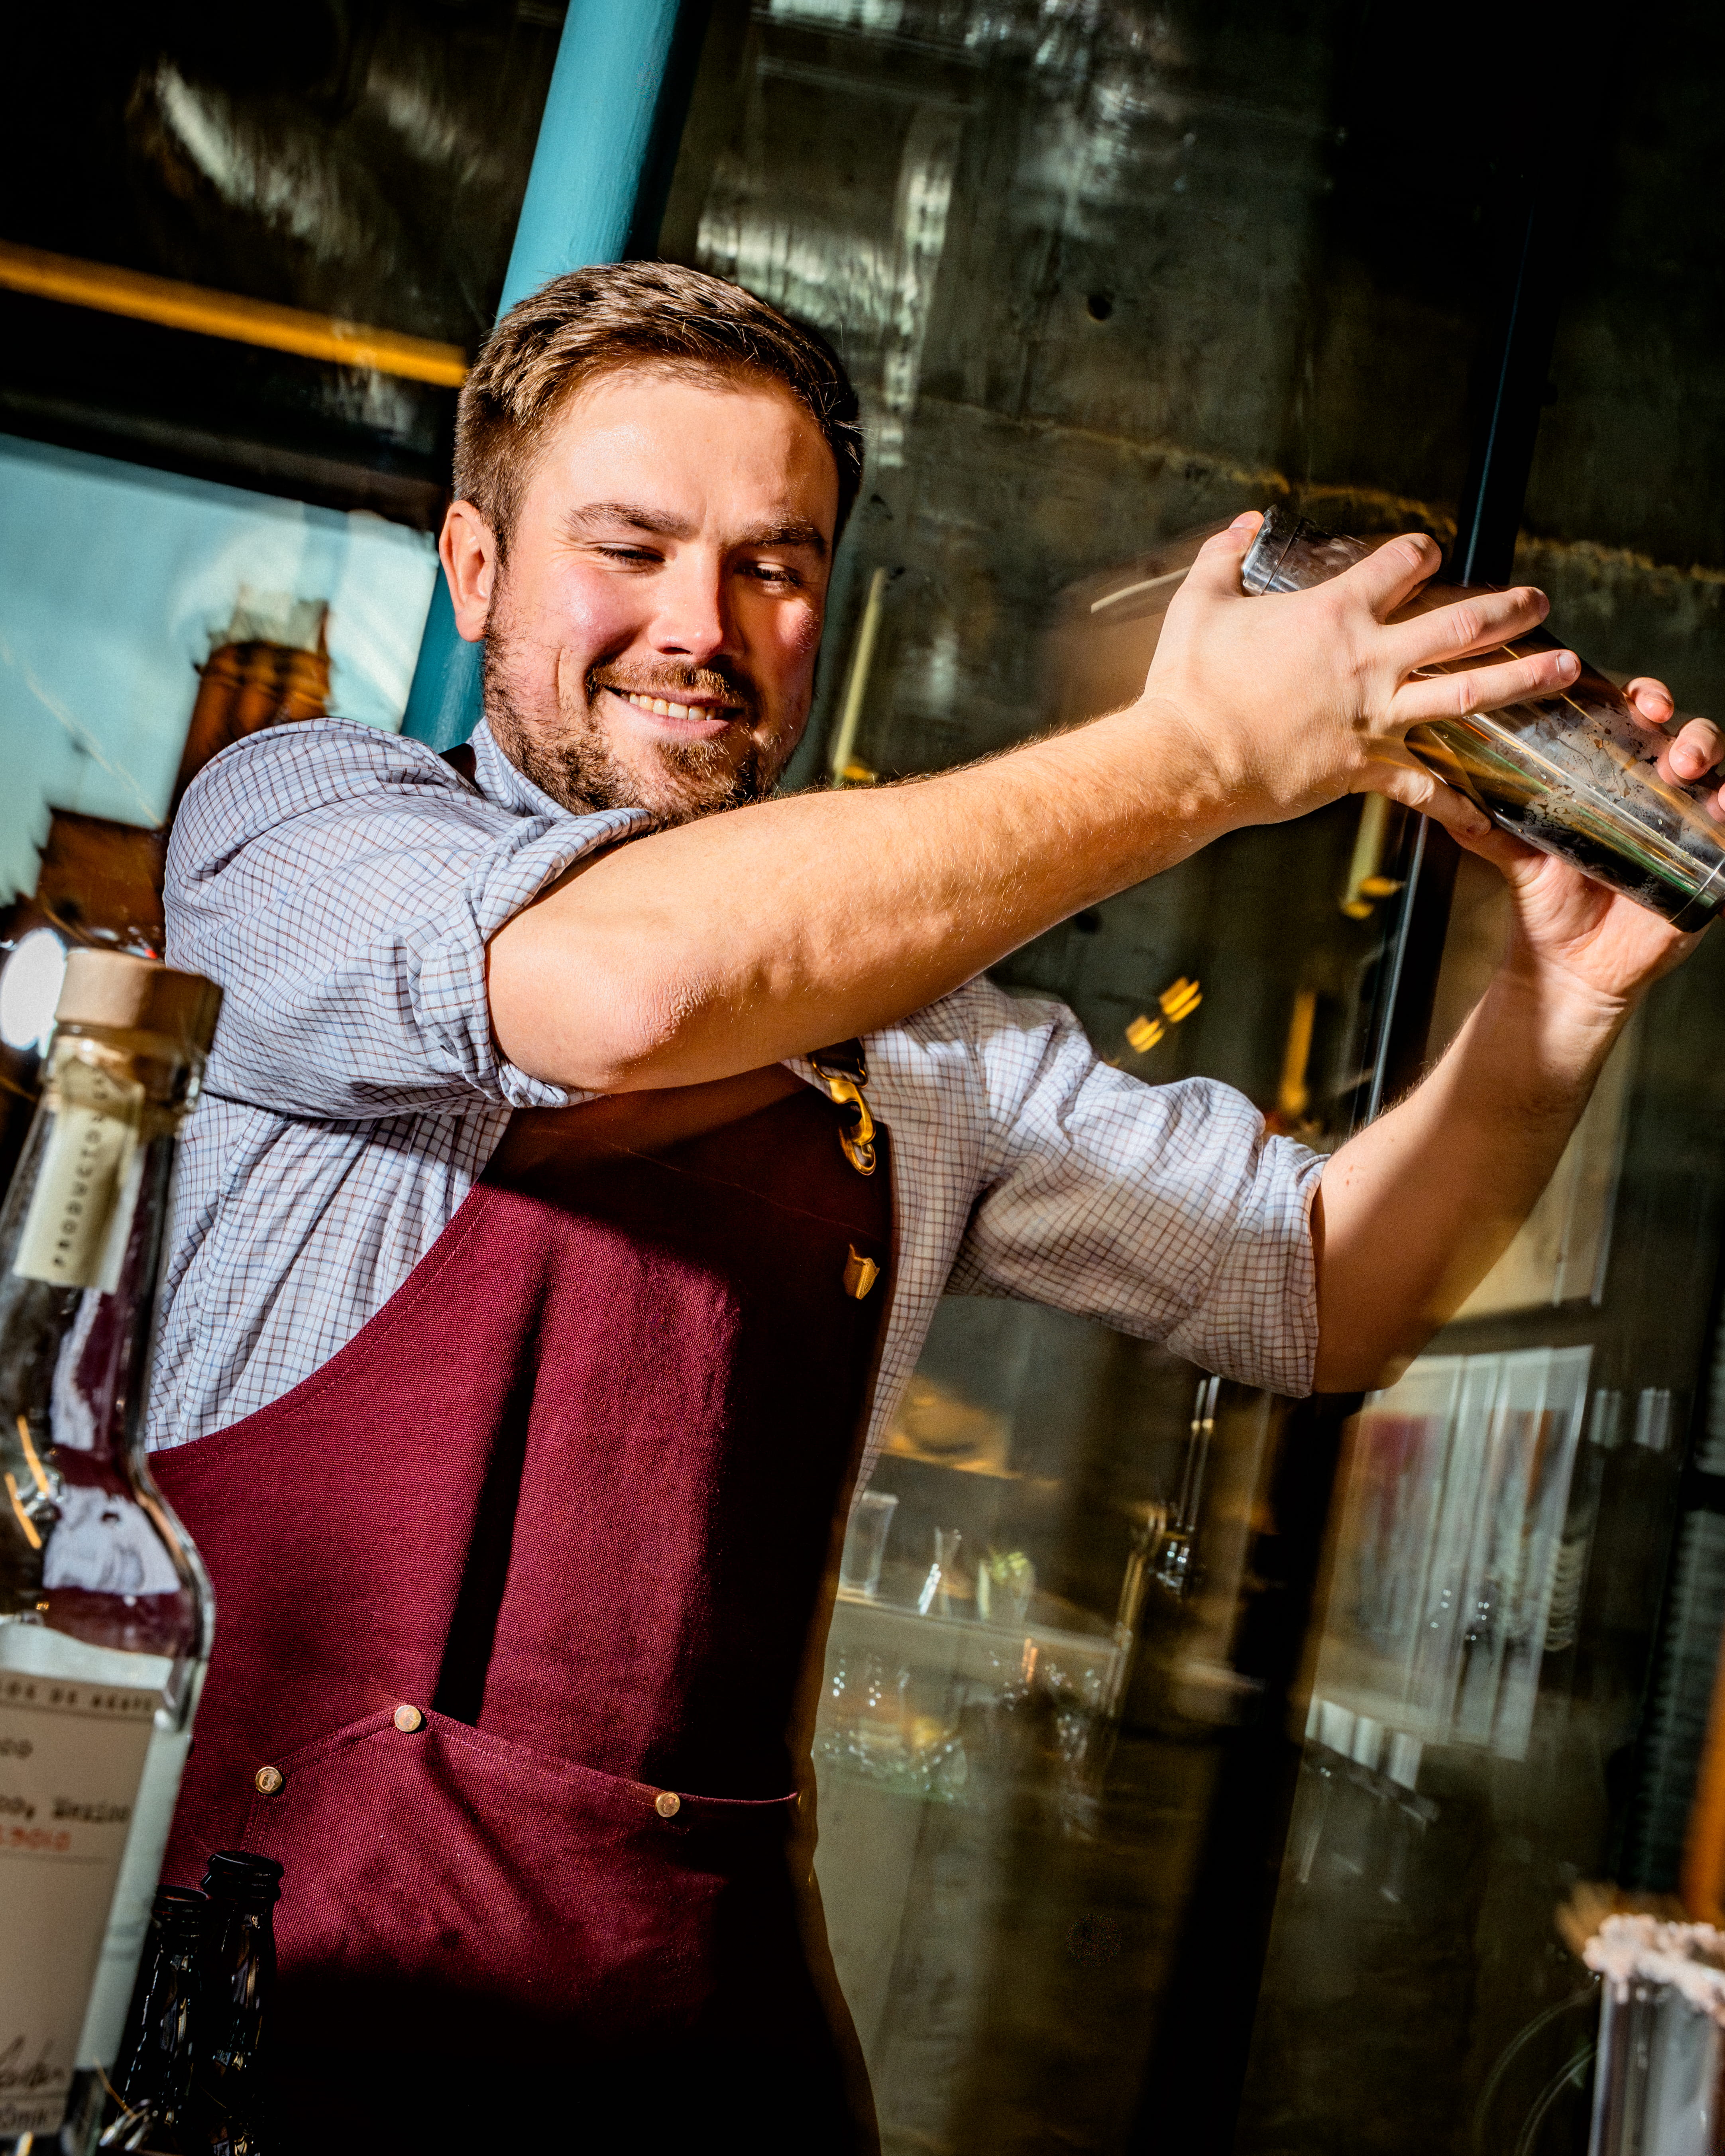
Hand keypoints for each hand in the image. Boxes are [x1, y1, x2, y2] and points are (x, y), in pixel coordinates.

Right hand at [1141, 511, 1579, 834]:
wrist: (1188, 759)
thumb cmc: (1190, 684)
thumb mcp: (1199, 603)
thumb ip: (1225, 554)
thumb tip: (1246, 521)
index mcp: (1334, 614)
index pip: (1400, 565)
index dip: (1421, 553)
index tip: (1431, 554)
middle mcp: (1368, 660)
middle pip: (1459, 624)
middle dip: (1508, 608)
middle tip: (1540, 602)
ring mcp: (1374, 716)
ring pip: (1466, 691)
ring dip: (1521, 678)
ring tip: (1564, 666)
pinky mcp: (1364, 768)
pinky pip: (1423, 787)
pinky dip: (1455, 804)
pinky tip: (1485, 816)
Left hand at [1460, 676, 1712, 1010]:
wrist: (1568, 966)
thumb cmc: (1547, 903)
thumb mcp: (1514, 858)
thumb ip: (1483, 826)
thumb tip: (1440, 795)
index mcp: (1612, 778)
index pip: (1635, 720)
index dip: (1644, 699)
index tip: (1638, 699)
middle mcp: (1653, 794)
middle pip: (1686, 739)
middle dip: (1688, 732)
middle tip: (1671, 747)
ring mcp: (1684, 827)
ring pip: (1717, 776)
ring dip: (1714, 762)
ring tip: (1693, 770)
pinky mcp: (1705, 865)